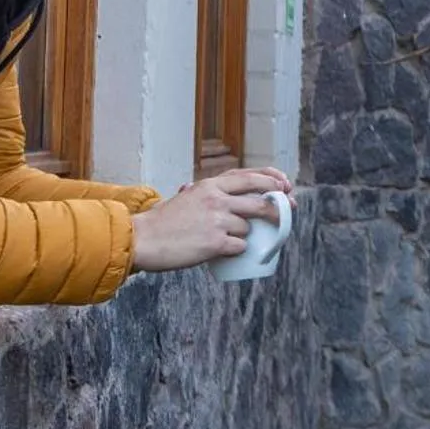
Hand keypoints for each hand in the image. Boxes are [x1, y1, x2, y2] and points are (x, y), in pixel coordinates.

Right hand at [130, 167, 293, 272]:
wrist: (142, 240)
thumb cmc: (161, 222)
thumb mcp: (185, 197)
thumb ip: (201, 192)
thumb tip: (205, 188)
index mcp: (210, 185)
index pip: (250, 177)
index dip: (272, 179)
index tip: (285, 185)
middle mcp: (217, 199)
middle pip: (261, 202)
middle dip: (279, 209)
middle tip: (288, 214)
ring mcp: (217, 221)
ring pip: (248, 228)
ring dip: (244, 235)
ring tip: (224, 238)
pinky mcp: (215, 243)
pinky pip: (240, 247)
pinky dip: (236, 251)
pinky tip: (224, 251)